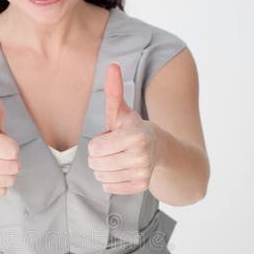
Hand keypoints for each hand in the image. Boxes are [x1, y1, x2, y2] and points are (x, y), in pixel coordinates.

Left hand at [87, 62, 162, 194]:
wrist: (159, 148)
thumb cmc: (133, 127)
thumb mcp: (121, 111)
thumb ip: (113, 91)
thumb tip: (112, 65)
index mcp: (135, 136)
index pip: (94, 148)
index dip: (97, 143)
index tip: (110, 138)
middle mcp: (141, 156)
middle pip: (96, 164)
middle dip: (98, 156)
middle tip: (113, 149)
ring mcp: (143, 173)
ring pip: (101, 177)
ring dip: (104, 168)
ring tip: (118, 158)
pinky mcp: (141, 187)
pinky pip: (110, 188)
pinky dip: (111, 180)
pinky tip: (122, 169)